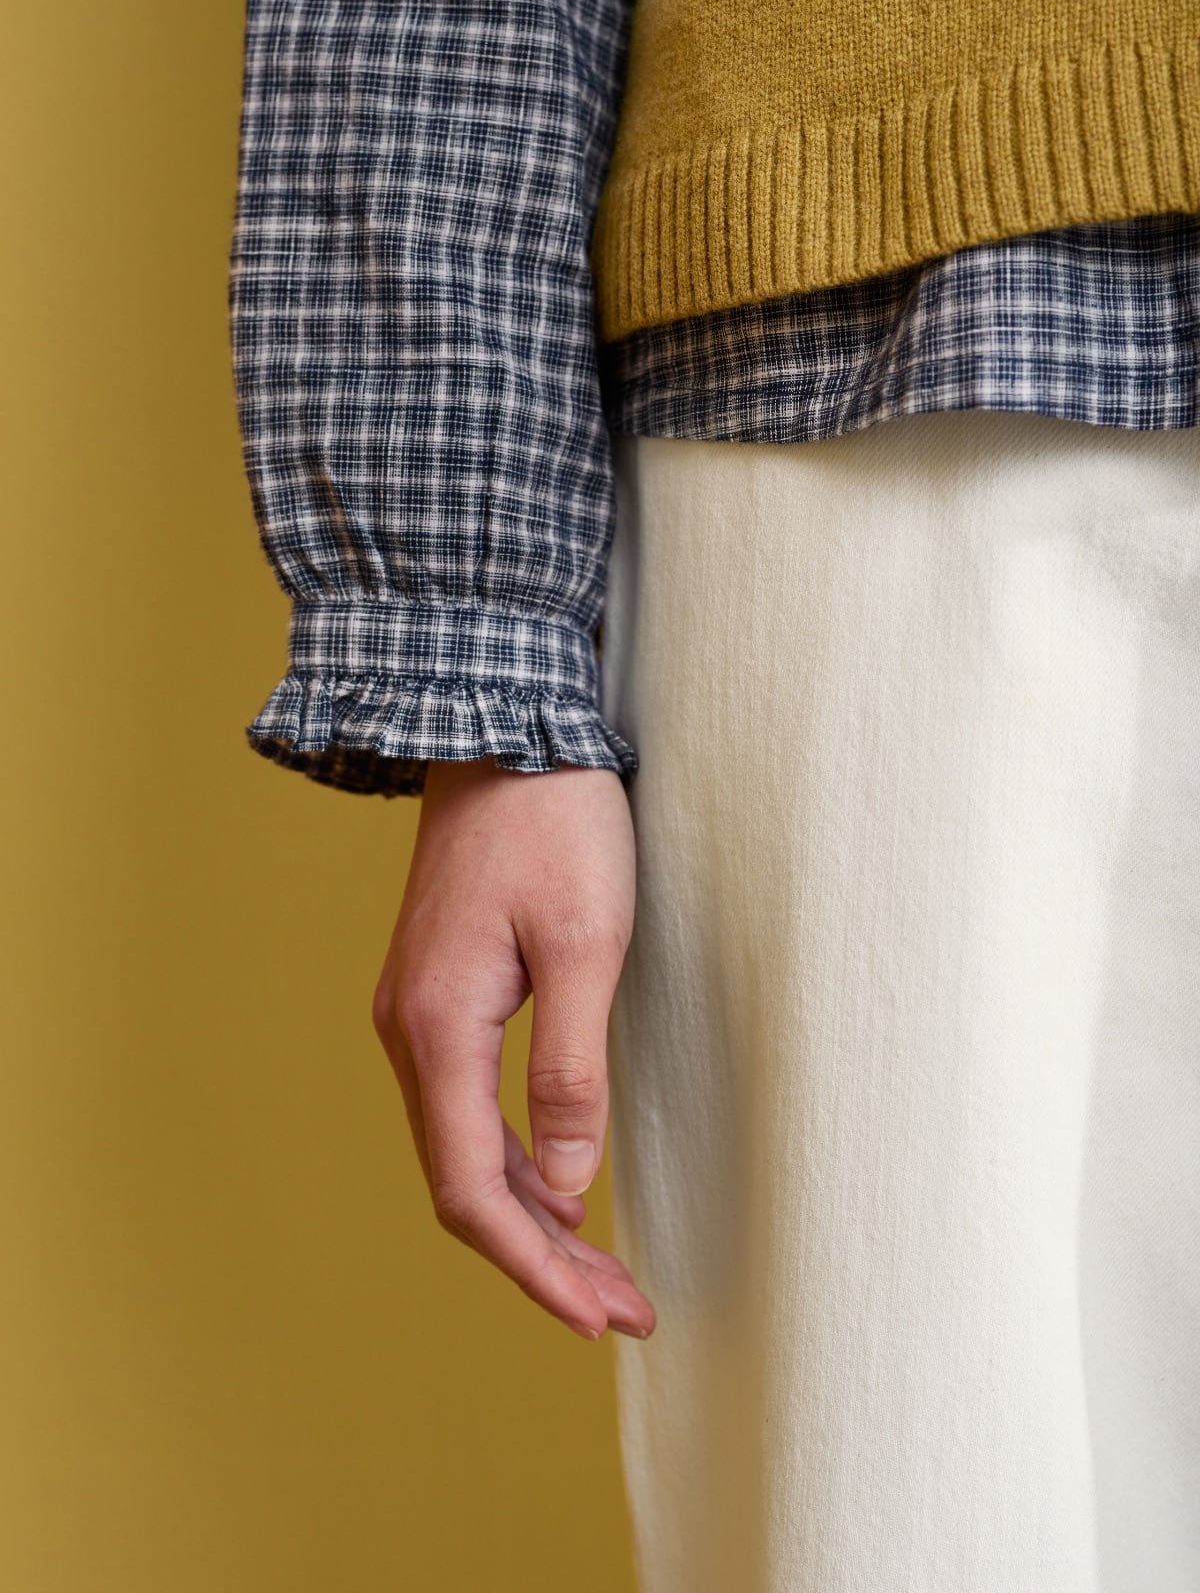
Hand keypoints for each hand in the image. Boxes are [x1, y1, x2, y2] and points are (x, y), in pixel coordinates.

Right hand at [371, 756, 654, 1342]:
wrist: (502, 726)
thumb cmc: (553, 821)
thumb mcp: (587, 944)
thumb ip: (572, 1073)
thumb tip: (562, 1186)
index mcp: (438, 1029)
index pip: (472, 1190)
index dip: (533, 1267)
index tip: (599, 1315)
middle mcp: (410, 1032)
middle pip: (464, 1183)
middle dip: (542, 1258)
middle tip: (623, 1309)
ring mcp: (419, 1013)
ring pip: (463, 1149)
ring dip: (531, 1216)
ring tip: (604, 1270)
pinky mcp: (441, 994)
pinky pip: (467, 1105)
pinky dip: (514, 1162)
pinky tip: (559, 1186)